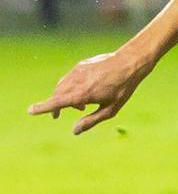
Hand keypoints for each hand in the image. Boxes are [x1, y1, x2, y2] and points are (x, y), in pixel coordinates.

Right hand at [29, 49, 150, 134]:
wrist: (130, 62)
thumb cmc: (123, 88)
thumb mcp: (111, 109)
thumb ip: (91, 121)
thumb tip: (74, 131)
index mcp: (83, 94)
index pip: (57, 102)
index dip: (43, 108)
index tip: (31, 111)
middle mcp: (77, 81)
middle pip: (57, 95)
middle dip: (55, 106)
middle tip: (59, 115)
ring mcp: (77, 71)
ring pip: (61, 86)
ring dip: (63, 97)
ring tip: (79, 105)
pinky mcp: (80, 66)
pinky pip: (68, 78)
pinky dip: (69, 87)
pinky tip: (84, 92)